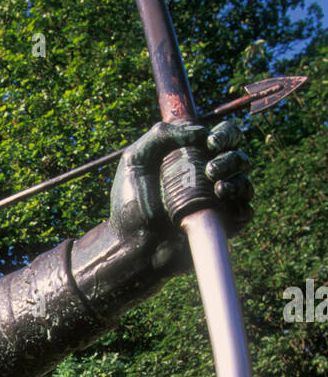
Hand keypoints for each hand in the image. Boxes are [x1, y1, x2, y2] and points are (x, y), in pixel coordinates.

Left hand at [110, 118, 252, 272]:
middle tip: (210, 169)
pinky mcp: (222, 226)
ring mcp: (217, 203)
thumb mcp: (135, 160)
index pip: (223, 137)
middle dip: (230, 157)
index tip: (210, 143)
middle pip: (238, 157)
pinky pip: (246, 211)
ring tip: (216, 187)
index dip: (225, 135)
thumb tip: (201, 131)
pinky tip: (224, 200)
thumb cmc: (130, 204)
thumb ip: (161, 135)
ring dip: (237, 179)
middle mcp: (209, 178)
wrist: (132, 245)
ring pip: (245, 182)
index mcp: (192, 158)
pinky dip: (242, 203)